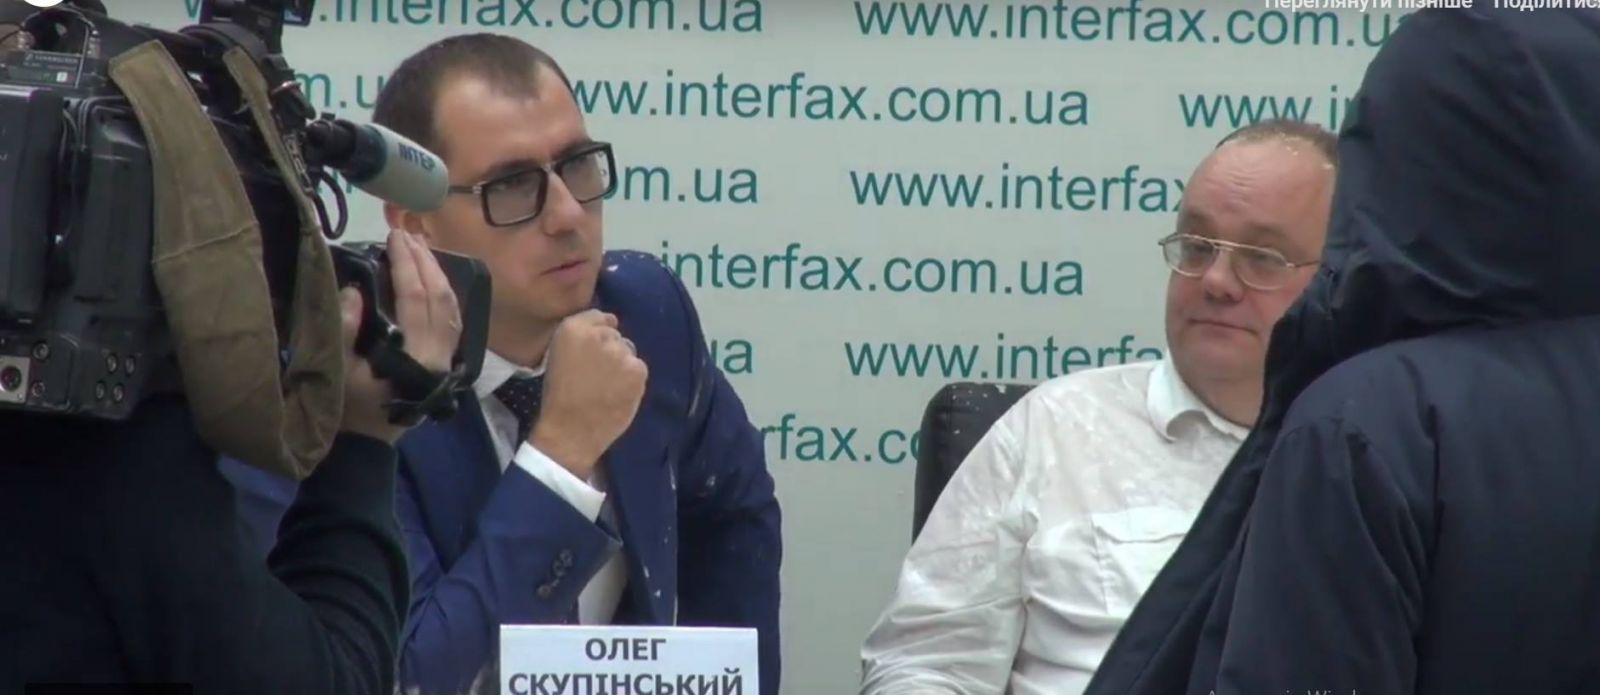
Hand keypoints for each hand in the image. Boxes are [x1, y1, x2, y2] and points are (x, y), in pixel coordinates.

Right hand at [340, 228, 462, 442]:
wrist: (368, 443)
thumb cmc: (348, 407)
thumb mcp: (337, 370)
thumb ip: (345, 329)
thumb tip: (355, 289)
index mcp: (415, 357)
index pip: (414, 298)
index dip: (406, 264)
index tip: (394, 236)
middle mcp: (439, 356)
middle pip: (438, 297)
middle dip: (424, 261)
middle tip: (406, 233)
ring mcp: (446, 359)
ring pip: (450, 307)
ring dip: (437, 274)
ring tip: (420, 247)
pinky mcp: (446, 361)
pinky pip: (452, 319)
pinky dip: (444, 293)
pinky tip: (432, 277)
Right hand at [530, 310, 647, 478]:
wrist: (570, 431)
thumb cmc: (559, 396)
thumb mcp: (558, 355)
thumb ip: (581, 337)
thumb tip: (609, 324)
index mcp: (572, 328)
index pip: (599, 317)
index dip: (598, 335)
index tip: (591, 353)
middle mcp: (599, 334)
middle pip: (615, 334)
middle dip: (610, 349)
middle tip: (597, 374)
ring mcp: (620, 351)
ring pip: (628, 351)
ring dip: (622, 364)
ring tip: (607, 387)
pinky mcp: (637, 369)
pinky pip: (638, 368)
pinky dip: (632, 380)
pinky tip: (618, 394)